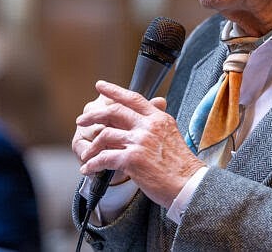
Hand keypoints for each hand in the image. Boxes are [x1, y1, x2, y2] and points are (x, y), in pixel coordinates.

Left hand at [75, 80, 205, 207]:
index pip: (133, 98)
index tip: (100, 86)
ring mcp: (140, 141)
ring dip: (92, 146)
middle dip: (94, 115)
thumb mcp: (172, 136)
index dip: (115, 91)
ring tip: (86, 154)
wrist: (190, 185)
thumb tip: (145, 120)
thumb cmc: (182, 166)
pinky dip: (93, 164)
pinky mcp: (133, 159)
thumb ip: (156, 126)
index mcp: (159, 118)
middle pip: (114, 112)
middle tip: (81, 120)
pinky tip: (88, 169)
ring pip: (105, 135)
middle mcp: (149, 126)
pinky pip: (104, 158)